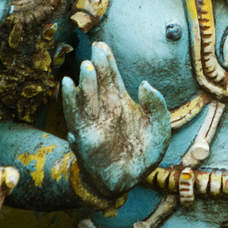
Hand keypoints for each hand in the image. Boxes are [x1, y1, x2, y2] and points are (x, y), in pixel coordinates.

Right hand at [62, 42, 170, 196]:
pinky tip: (67, 84)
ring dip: (86, 81)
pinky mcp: (84, 136)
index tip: (103, 46)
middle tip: (96, 47)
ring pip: (86, 96)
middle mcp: (105, 109)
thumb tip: (145, 84)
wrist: (126, 181)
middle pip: (99, 82)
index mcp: (121, 104)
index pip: (113, 78)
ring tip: (87, 67)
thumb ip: (157, 108)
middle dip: (98, 65)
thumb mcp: (160, 132)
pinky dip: (69, 100)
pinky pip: (74, 114)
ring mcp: (93, 121)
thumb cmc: (142, 156)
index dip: (108, 62)